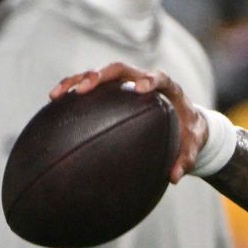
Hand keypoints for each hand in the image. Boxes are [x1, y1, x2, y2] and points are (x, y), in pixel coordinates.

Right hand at [50, 62, 206, 182]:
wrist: (185, 122)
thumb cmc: (190, 132)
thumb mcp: (193, 146)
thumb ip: (186, 160)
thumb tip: (173, 178)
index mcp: (168, 88)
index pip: (159, 78)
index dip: (150, 80)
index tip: (140, 88)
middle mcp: (144, 79)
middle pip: (121, 69)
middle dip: (101, 75)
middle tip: (85, 87)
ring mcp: (127, 83)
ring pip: (100, 75)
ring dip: (77, 80)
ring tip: (56, 94)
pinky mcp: (114, 91)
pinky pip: (91, 88)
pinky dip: (73, 92)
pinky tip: (54, 105)